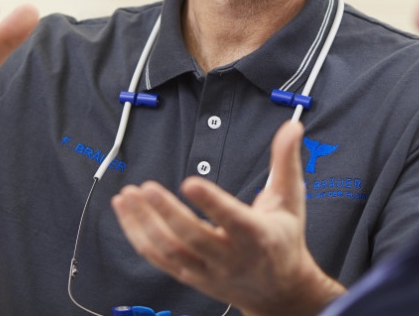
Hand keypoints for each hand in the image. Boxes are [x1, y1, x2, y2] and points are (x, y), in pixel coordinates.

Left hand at [112, 120, 344, 315]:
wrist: (280, 293)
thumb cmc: (285, 239)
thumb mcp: (290, 199)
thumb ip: (286, 161)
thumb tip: (292, 125)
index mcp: (257, 236)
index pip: (232, 219)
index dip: (211, 202)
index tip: (190, 182)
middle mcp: (230, 258)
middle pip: (193, 238)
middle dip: (167, 212)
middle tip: (146, 188)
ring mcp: (207, 271)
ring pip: (170, 251)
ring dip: (144, 224)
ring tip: (128, 196)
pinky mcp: (190, 276)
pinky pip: (159, 258)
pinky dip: (138, 236)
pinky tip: (126, 212)